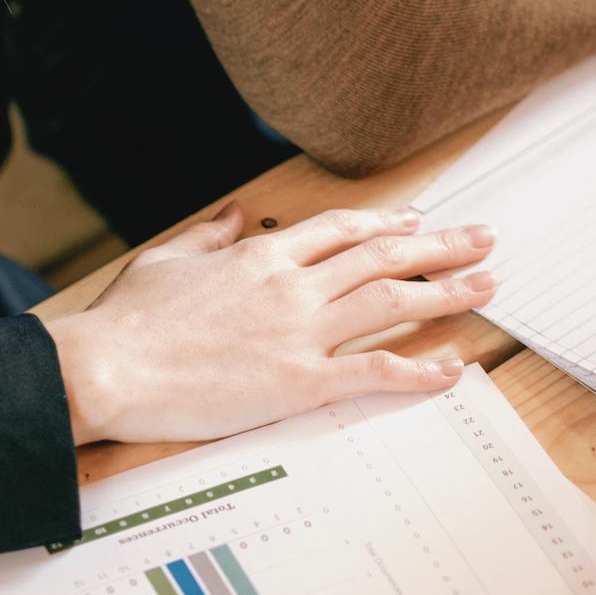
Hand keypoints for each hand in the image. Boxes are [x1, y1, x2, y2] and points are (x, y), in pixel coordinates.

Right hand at [45, 204, 494, 444]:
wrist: (108, 367)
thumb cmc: (129, 321)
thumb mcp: (169, 258)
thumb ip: (212, 233)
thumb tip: (237, 212)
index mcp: (264, 255)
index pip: (343, 230)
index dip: (389, 222)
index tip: (420, 219)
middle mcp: (293, 285)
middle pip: (384, 255)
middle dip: (441, 245)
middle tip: (484, 239)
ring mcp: (300, 332)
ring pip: (392, 301)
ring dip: (446, 292)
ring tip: (487, 285)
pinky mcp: (298, 381)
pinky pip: (373, 371)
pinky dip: (419, 368)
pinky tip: (452, 367)